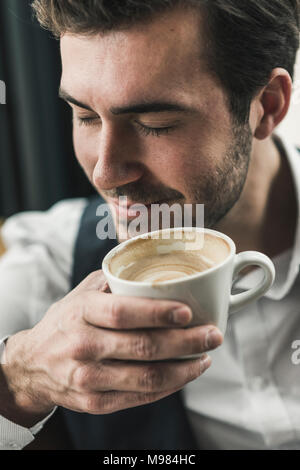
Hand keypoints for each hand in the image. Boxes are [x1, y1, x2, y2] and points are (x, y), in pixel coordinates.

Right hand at [2, 270, 222, 424]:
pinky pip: (140, 397)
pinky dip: (169, 386)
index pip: (123, 312)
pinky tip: (184, 374)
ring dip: (184, 369)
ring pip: (147, 378)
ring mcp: (88, 379)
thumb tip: (161, 268)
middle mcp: (83, 346)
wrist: (33, 365)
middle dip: (186, 342)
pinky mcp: (95, 403)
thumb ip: (116, 280)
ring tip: (205, 357)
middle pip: (142, 347)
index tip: (189, 312)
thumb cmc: (67, 321)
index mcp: (81, 312)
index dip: (158, 313)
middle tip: (213, 335)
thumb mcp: (83, 292)